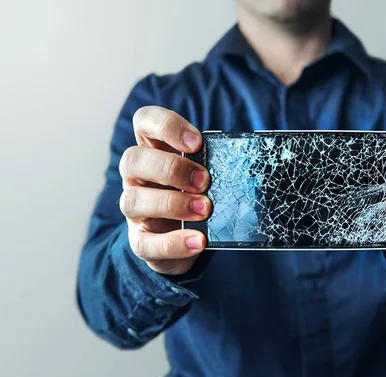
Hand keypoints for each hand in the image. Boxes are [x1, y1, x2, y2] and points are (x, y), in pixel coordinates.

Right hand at [118, 106, 211, 274]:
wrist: (192, 240)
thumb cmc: (202, 195)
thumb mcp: (211, 173)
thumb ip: (220, 161)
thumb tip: (251, 153)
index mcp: (154, 149)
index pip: (145, 121)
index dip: (166, 126)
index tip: (196, 142)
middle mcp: (137, 177)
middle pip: (133, 159)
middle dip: (171, 168)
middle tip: (204, 180)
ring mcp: (135, 209)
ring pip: (132, 200)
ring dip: (171, 204)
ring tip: (205, 210)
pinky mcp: (140, 241)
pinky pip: (145, 243)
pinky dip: (174, 243)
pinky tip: (199, 241)